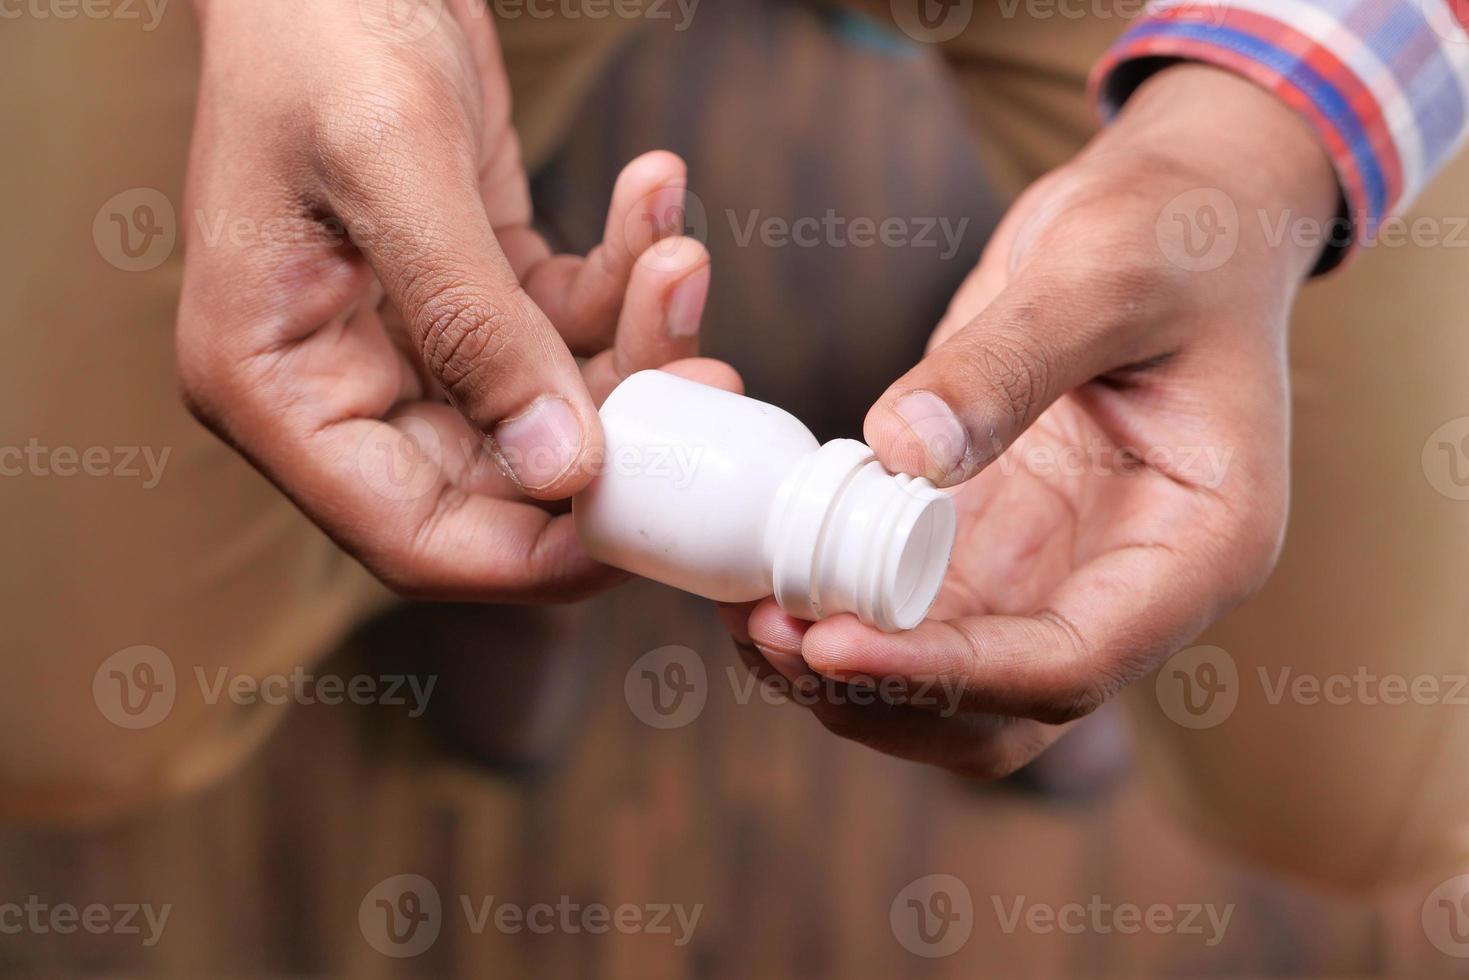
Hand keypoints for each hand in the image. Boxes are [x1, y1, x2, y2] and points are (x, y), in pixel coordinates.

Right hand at [177, 0, 729, 600]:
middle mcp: (341, 382)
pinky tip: (654, 194)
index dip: (536, 551)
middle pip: (505, 479)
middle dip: (616, 431)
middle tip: (702, 373)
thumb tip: (560, 466)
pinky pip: (567, 323)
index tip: (648, 516)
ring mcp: (408, 341)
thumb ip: (473, 325)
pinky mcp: (471, 293)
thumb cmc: (318, 27)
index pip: (416, 533)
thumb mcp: (394, 163)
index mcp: (277, 385)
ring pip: (555, 403)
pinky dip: (620, 275)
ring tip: (679, 255)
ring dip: (635, 340)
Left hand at [726, 65, 1339, 775]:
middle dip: (881, 693)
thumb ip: (1012, 360)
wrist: (1178, 211)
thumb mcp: (1106, 271)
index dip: (946, 672)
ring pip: (942, 679)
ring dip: (845, 670)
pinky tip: (766, 572)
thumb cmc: (1176, 233)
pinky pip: (908, 609)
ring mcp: (1055, 568)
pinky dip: (838, 608)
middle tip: (772, 635)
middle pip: (997, 706)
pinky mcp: (992, 537)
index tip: (831, 642)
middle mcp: (1126, 584)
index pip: (1070, 664)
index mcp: (1198, 547)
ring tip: (750, 613)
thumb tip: (901, 449)